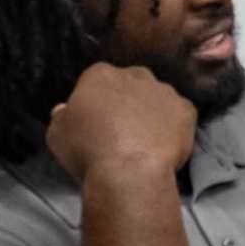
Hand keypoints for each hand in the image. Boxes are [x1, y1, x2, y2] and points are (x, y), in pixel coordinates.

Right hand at [43, 62, 195, 186]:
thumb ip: (61, 116)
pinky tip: (164, 143)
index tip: (96, 121)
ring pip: (157, 97)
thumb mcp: (57, 134)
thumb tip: (65, 109)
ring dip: (152, 111)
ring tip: (145, 139)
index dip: (97, 101)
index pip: (98, 80)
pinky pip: (179, 114)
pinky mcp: (187, 109)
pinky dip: (174, 125)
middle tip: (121, 129)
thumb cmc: (87, 150)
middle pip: (131, 83)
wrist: (130, 171)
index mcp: (101, 74)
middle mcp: (136, 75)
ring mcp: (165, 91)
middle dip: (127, 100)